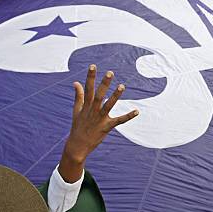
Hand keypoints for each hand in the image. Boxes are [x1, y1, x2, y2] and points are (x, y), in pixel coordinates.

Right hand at [59, 65, 138, 182]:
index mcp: (86, 105)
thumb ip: (78, 96)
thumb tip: (76, 82)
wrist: (77, 145)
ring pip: (108, 105)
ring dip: (115, 96)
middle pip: (99, 95)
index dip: (90, 77)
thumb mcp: (77, 110)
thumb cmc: (78, 126)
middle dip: (104, 83)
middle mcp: (93, 111)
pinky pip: (119, 121)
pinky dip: (128, 116)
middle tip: (110, 72)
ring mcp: (100, 119)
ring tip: (122, 86)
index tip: (93, 66)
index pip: (88, 88)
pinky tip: (137, 111)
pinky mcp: (107, 127)